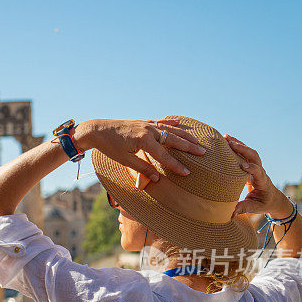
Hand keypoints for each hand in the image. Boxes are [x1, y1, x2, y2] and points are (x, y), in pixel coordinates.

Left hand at [74, 118, 205, 187]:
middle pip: (173, 140)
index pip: (164, 156)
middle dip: (188, 147)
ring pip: (169, 130)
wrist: (98, 130)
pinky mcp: (143, 122)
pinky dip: (171, 123)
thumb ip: (142, 169)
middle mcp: (148, 130)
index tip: (187, 172)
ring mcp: (146, 124)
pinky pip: (160, 122)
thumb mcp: (124, 160)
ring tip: (197, 141)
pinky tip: (179, 123)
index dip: (176, 165)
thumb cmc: (110, 147)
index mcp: (143, 141)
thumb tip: (157, 178)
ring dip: (184, 135)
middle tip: (203, 152)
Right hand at [225, 134, 290, 218]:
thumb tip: (230, 212)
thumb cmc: (263, 204)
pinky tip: (226, 140)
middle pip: (255, 157)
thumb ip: (244, 208)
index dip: (251, 168)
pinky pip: (245, 153)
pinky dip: (237, 145)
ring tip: (226, 137)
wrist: (273, 198)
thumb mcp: (255, 208)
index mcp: (263, 182)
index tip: (242, 166)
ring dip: (239, 144)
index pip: (259, 172)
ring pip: (250, 152)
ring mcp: (256, 167)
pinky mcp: (251, 165)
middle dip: (244, 150)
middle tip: (230, 144)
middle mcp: (260, 172)